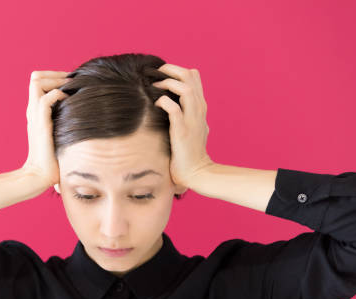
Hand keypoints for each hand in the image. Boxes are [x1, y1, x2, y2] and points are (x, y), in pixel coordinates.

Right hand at [22, 70, 70, 188]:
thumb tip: (82, 109)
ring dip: (56, 81)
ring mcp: (35, 116)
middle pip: (36, 76)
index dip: (54, 76)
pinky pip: (46, 99)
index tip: (71, 83)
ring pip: (37, 82)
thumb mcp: (60, 133)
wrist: (41, 175)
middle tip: (73, 82)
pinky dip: (59, 95)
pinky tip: (71, 102)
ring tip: (71, 89)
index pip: (38, 81)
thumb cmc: (54, 158)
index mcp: (35, 111)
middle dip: (56, 74)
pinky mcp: (41, 125)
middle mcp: (33, 110)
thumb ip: (64, 119)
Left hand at [152, 64, 214, 193]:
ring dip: (168, 84)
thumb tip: (174, 101)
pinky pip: (174, 109)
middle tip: (156, 73)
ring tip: (155, 86)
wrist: (196, 171)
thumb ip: (188, 112)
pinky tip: (156, 104)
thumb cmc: (190, 150)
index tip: (162, 73)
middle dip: (171, 70)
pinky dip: (164, 102)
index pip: (194, 76)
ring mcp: (192, 119)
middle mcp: (199, 109)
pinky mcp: (182, 131)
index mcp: (200, 106)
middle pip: (190, 77)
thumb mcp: (193, 125)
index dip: (177, 70)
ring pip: (185, 89)